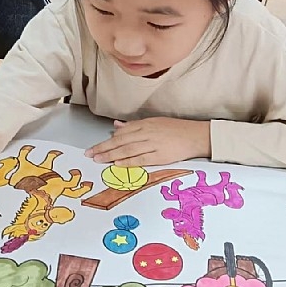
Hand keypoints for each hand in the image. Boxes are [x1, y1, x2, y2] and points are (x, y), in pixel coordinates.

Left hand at [85, 117, 210, 165]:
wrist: (196, 136)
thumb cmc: (175, 130)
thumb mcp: (153, 123)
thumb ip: (133, 125)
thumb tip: (116, 126)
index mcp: (144, 124)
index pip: (120, 133)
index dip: (105, 141)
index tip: (93, 148)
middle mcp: (147, 133)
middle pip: (120, 141)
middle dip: (103, 148)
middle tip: (90, 154)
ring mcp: (153, 144)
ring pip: (128, 149)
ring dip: (111, 155)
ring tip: (99, 160)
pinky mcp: (161, 155)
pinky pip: (141, 158)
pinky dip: (129, 161)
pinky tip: (118, 163)